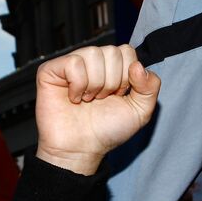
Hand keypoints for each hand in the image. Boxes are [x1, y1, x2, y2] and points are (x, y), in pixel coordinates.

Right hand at [34, 44, 160, 175]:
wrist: (82, 149)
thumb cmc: (107, 130)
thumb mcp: (140, 111)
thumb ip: (150, 87)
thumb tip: (138, 65)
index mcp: (112, 67)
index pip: (126, 50)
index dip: (126, 76)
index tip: (118, 96)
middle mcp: (92, 62)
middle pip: (112, 52)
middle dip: (112, 82)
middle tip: (101, 100)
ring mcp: (71, 64)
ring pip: (93, 54)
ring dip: (95, 84)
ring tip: (88, 100)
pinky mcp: (51, 70)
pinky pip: (73, 63)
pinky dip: (77, 85)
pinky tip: (74, 98)